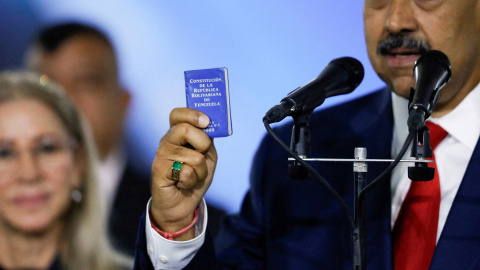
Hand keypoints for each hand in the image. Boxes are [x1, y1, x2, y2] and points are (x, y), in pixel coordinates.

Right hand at [150, 108, 216, 239]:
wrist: (182, 204)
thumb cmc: (194, 177)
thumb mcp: (207, 156)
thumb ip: (208, 140)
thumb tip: (210, 124)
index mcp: (177, 134)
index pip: (177, 114)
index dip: (192, 114)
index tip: (206, 122)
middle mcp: (167, 141)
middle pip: (185, 129)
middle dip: (203, 144)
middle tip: (201, 157)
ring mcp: (161, 155)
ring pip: (193, 156)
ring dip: (200, 171)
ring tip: (192, 176)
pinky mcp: (159, 170)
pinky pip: (186, 172)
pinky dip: (192, 181)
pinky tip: (182, 184)